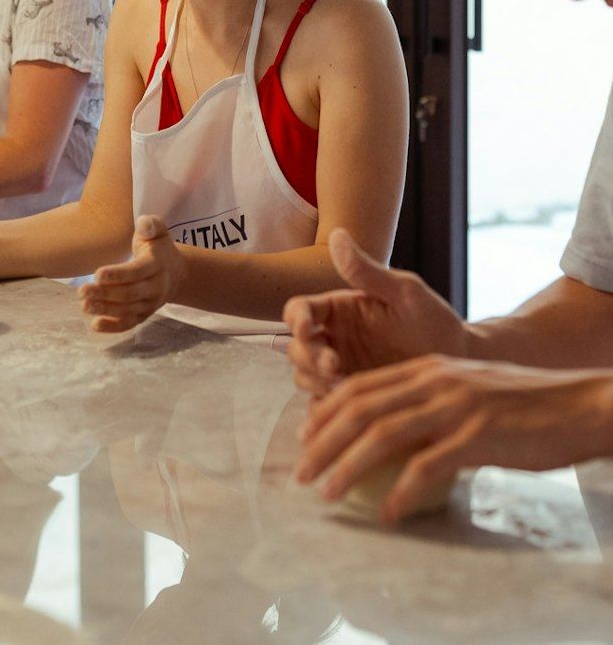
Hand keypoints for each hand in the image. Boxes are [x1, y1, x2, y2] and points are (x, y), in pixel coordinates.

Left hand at [79, 214, 178, 332]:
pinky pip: (129, 324)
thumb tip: (143, 225)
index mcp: (157, 264)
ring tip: (84, 305)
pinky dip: (113, 327)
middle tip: (82, 291)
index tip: (97, 274)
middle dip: (105, 294)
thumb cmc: (157, 247)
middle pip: (130, 294)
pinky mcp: (144, 315)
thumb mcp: (157, 230)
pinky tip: (95, 325)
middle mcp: (155, 287)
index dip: (117, 274)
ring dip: (105, 310)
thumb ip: (151, 224)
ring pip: (128, 311)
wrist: (175, 272)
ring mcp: (150, 304)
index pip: (137, 271)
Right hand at [283, 228, 470, 396]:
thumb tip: (337, 234)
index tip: (308, 330)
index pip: (298, 310)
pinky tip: (347, 410)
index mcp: (339, 310)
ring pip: (304, 376)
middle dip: (307, 357)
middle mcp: (334, 339)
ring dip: (315, 383)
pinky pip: (324, 405)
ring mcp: (340, 370)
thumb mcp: (406, 293)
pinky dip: (326, 409)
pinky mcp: (352, 397)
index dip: (296, 319)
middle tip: (335, 367)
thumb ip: (368, 271)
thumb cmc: (436, 321)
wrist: (462, 364)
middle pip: (295, 347)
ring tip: (344, 387)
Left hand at [295, 355, 612, 521]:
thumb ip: (427, 400)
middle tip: (302, 473)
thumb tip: (391, 429)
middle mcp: (432, 382)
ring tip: (328, 492)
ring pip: (383, 434)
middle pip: (360, 409)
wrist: (579, 403)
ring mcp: (454, 408)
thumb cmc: (522, 402)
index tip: (303, 439)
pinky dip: (403, 490)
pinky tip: (389, 511)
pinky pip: (429, 466)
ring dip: (348, 465)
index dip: (325, 412)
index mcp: (425, 369)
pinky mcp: (479, 437)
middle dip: (323, 442)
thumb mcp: (465, 388)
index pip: (359, 387)